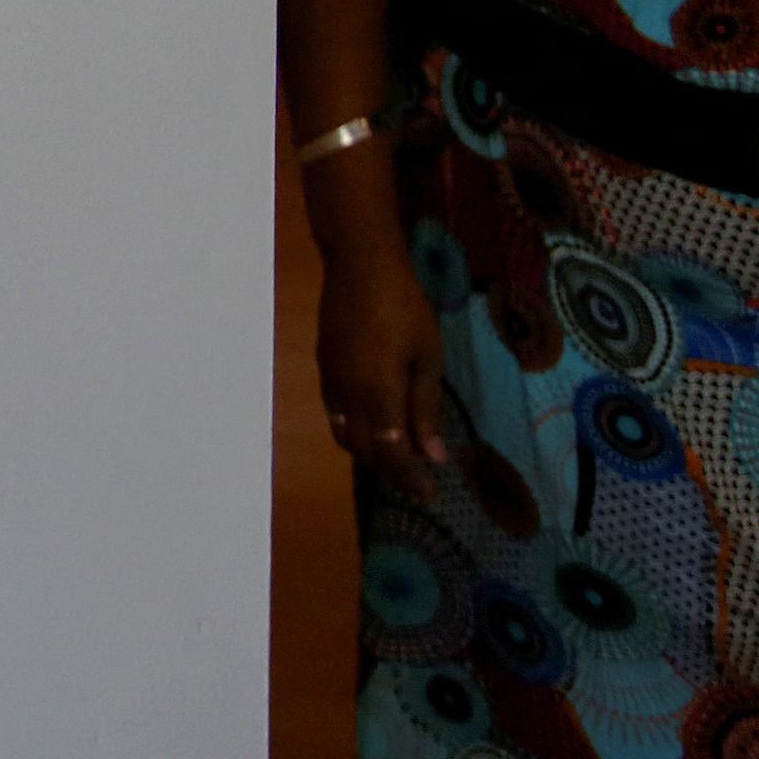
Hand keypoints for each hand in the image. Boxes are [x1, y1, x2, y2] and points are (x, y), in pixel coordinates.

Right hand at [317, 252, 454, 504]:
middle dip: (391, 472)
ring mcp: (331, 382)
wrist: (359, 265)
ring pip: (345, 436)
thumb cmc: (404, 307)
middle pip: (365, 451)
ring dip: (370, 455)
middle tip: (418, 482)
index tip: (431, 494)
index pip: (392, 452)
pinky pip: (335, 414)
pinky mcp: (324, 368)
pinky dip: (354, 431)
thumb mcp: (428, 357)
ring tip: (397, 459)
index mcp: (378, 393)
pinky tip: (374, 426)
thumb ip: (426, 409)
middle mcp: (348, 396)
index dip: (410, 478)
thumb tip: (434, 456)